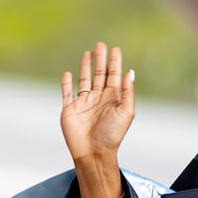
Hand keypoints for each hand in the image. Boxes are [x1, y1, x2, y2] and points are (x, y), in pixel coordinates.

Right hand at [60, 42, 135, 164]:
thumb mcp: (126, 112)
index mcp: (112, 99)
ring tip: (88, 53)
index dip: (114, 62)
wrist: (93, 152)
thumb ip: (127, 92)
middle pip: (99, 74)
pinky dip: (66, 83)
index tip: (115, 49)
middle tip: (100, 44)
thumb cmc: (112, 135)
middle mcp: (98, 99)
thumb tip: (130, 72)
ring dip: (86, 67)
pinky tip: (68, 73)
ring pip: (84, 80)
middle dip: (100, 59)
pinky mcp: (69, 109)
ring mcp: (83, 104)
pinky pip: (67, 93)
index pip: (114, 75)